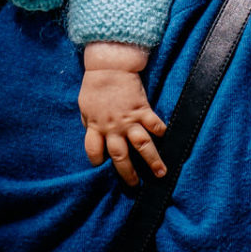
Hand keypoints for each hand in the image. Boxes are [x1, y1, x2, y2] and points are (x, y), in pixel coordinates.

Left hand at [80, 41, 166, 186]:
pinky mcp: (142, 109)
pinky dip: (160, 130)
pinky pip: (154, 123)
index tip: (102, 166)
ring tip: (161, 173)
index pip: (93, 151)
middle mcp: (113, 128)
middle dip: (128, 173)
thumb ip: (90, 121)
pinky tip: (166, 137)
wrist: (108, 66)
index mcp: (96, 127)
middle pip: (121, 156)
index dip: (96, 160)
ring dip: (152, 160)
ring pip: (142, 145)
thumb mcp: (85, 106)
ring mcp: (129, 120)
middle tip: (135, 185)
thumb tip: (93, 130)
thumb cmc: (94, 85)